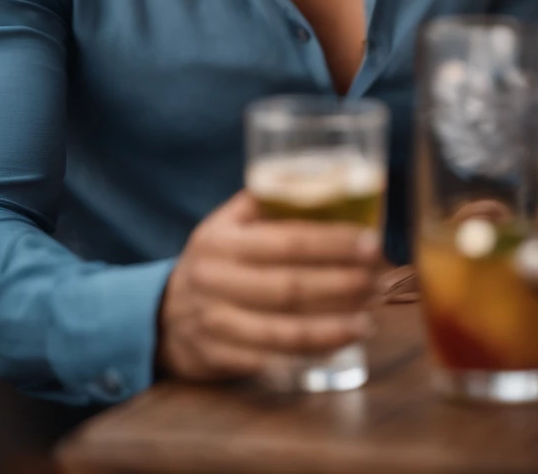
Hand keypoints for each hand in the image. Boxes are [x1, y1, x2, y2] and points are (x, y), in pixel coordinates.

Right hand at [156, 191, 380, 380]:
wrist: (160, 316)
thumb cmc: (211, 262)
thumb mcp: (224, 224)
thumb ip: (263, 201)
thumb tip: (318, 176)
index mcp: (223, 241)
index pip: (286, 240)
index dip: (332, 242)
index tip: (370, 242)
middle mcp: (217, 281)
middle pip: (289, 286)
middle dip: (341, 284)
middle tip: (377, 280)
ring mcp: (216, 323)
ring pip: (282, 330)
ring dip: (332, 327)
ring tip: (368, 320)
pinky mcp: (219, 359)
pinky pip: (271, 361)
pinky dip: (308, 355)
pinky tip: (339, 345)